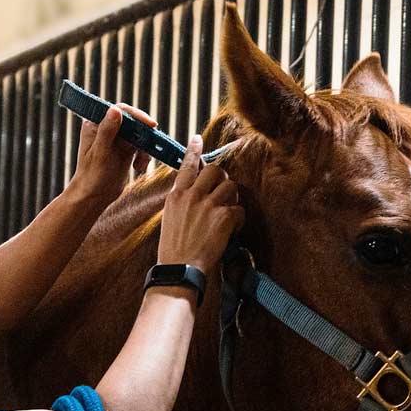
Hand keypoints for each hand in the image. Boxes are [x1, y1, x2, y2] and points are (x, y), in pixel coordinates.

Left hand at [66, 103, 155, 204]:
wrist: (94, 197)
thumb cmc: (91, 176)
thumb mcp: (100, 153)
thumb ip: (107, 131)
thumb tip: (115, 110)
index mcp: (96, 125)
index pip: (119, 111)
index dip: (136, 115)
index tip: (150, 124)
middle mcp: (107, 129)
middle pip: (132, 121)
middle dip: (143, 134)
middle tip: (152, 144)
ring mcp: (117, 139)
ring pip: (139, 134)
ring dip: (145, 148)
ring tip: (140, 165)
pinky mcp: (126, 150)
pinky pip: (141, 147)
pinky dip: (144, 156)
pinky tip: (139, 168)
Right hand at [159, 135, 242, 272]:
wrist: (179, 270)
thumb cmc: (174, 250)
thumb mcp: (170, 219)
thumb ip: (182, 201)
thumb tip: (195, 191)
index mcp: (176, 196)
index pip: (186, 166)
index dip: (194, 151)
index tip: (197, 139)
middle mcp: (192, 196)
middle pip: (215, 170)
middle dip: (222, 179)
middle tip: (223, 193)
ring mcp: (208, 205)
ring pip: (230, 186)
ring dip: (232, 199)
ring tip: (227, 215)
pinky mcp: (223, 217)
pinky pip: (239, 209)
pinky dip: (239, 220)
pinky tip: (232, 231)